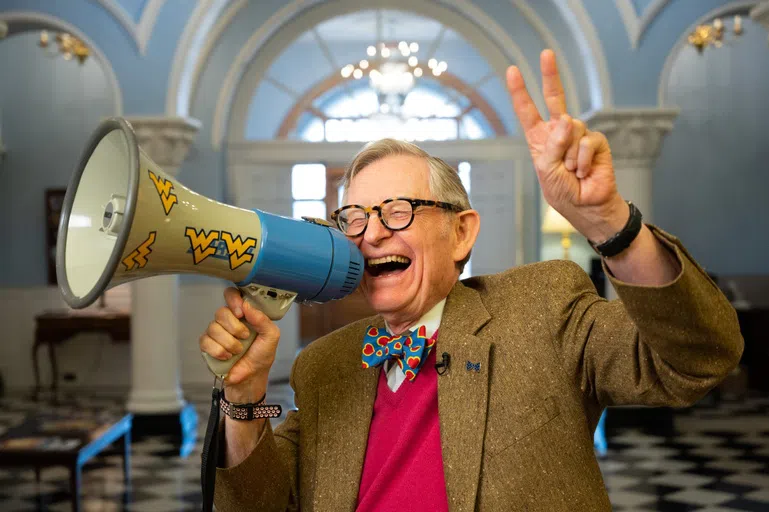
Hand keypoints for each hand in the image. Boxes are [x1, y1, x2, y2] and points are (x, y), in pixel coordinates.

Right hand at [198, 287, 280, 399]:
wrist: (251, 377)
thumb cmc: (261, 355)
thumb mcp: (271, 336)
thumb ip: (262, 319)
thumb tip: (247, 306)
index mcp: (243, 314)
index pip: (231, 295)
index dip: (233, 299)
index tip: (240, 311)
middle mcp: (228, 320)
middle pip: (221, 312)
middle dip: (234, 327)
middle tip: (244, 337)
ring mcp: (216, 332)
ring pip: (213, 328)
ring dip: (229, 343)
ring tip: (238, 351)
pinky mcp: (207, 345)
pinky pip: (205, 341)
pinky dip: (218, 351)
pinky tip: (227, 356)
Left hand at [506, 49, 626, 241]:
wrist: (587, 206)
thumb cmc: (562, 191)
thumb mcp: (546, 170)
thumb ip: (552, 146)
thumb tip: (566, 120)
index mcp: (540, 139)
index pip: (528, 111)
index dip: (520, 92)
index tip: (513, 71)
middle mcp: (559, 132)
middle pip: (555, 98)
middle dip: (550, 75)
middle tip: (546, 52)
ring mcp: (578, 135)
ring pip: (571, 127)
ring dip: (569, 155)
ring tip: (572, 171)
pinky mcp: (596, 142)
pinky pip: (586, 141)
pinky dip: (583, 159)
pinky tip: (584, 171)